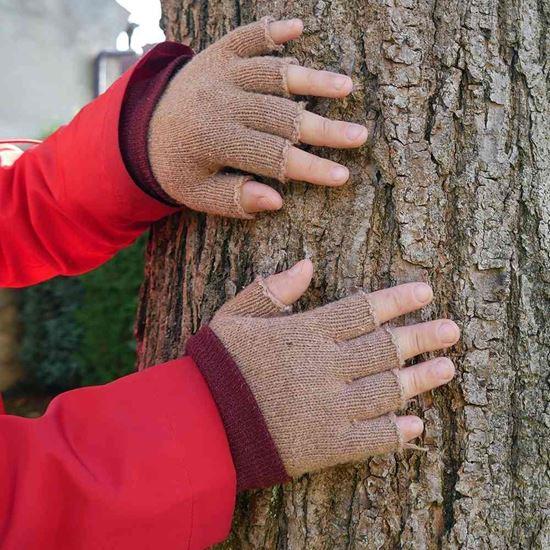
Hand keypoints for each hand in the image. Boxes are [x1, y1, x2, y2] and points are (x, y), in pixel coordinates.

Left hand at [150, 17, 367, 217]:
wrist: (143, 127)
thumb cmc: (179, 166)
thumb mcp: (196, 195)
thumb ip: (234, 199)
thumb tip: (278, 201)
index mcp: (211, 141)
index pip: (270, 156)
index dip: (308, 168)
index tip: (342, 176)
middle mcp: (218, 103)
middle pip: (279, 115)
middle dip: (322, 128)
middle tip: (359, 136)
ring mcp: (219, 73)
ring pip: (271, 73)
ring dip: (310, 78)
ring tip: (347, 86)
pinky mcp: (218, 54)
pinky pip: (246, 38)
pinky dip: (271, 30)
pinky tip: (298, 27)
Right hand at [186, 260, 459, 489]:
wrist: (200, 427)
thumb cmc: (218, 367)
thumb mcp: (235, 317)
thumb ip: (272, 290)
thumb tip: (307, 265)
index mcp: (305, 333)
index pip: (363, 310)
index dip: (398, 300)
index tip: (426, 293)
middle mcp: (324, 367)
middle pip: (385, 347)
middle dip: (423, 336)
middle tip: (452, 330)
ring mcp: (329, 408)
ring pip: (388, 389)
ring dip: (421, 379)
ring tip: (448, 367)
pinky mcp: (327, 446)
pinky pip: (372, 438)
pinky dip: (396, 432)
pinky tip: (415, 426)